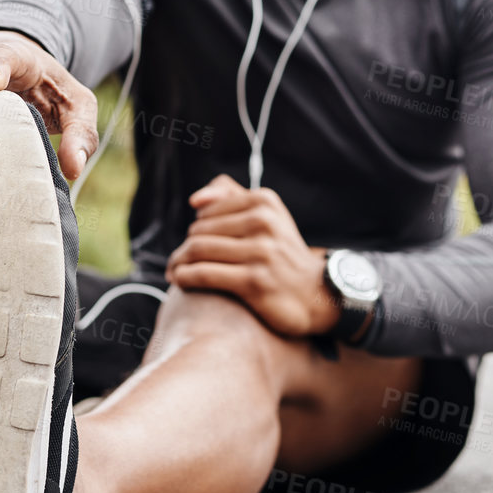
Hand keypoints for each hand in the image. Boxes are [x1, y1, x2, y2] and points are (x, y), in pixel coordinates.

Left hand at [165, 174, 341, 337]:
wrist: (317, 295)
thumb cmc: (283, 255)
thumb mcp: (268, 218)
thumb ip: (231, 197)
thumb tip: (195, 200)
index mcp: (265, 202)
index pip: (207, 211)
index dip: (195, 229)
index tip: (192, 244)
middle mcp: (264, 223)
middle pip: (199, 231)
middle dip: (184, 248)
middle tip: (179, 262)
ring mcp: (261, 252)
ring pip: (197, 250)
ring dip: (177, 262)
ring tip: (175, 272)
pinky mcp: (254, 281)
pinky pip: (203, 274)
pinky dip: (184, 277)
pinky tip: (180, 281)